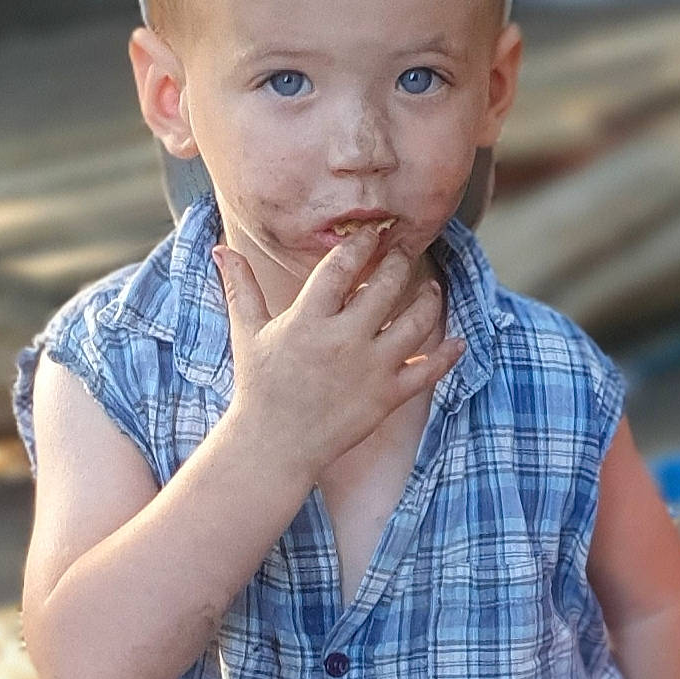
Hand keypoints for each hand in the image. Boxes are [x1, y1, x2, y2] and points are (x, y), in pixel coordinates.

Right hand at [213, 229, 464, 479]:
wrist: (273, 446)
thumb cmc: (259, 387)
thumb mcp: (247, 333)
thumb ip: (240, 287)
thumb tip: (221, 249)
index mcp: (309, 319)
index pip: (342, 266)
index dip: (362, 243)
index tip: (373, 232)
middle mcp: (344, 339)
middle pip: (387, 285)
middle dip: (399, 262)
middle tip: (404, 252)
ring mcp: (370, 368)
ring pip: (416, 321)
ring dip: (429, 299)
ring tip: (431, 288)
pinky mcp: (387, 396)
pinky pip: (428, 370)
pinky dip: (448, 354)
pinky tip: (458, 341)